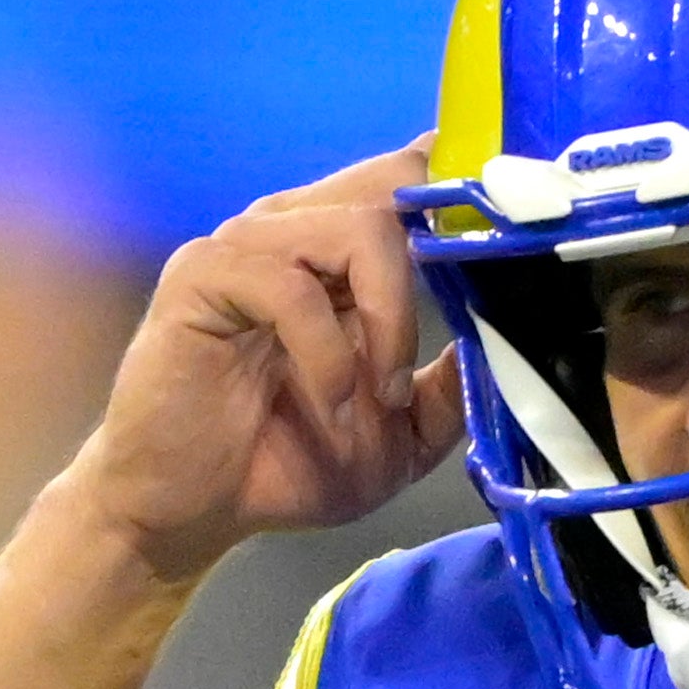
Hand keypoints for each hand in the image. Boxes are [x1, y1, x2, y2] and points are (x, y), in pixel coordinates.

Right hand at [69, 145, 467, 586]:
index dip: (453, 190)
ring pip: (356, 230)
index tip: (503, 234)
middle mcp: (291, 228)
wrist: (186, 511)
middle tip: (419, 366)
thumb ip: (445, 394)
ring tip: (379, 397)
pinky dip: (328, 355)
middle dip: (432, 276)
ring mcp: (245, 246)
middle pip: (393, 193)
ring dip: (387, 323)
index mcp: (334, 249)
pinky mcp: (203, 276)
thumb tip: (498, 346)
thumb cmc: (280, 464)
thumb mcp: (395, 441)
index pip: (401, 177)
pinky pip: (292, 288)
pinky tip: (332, 405)